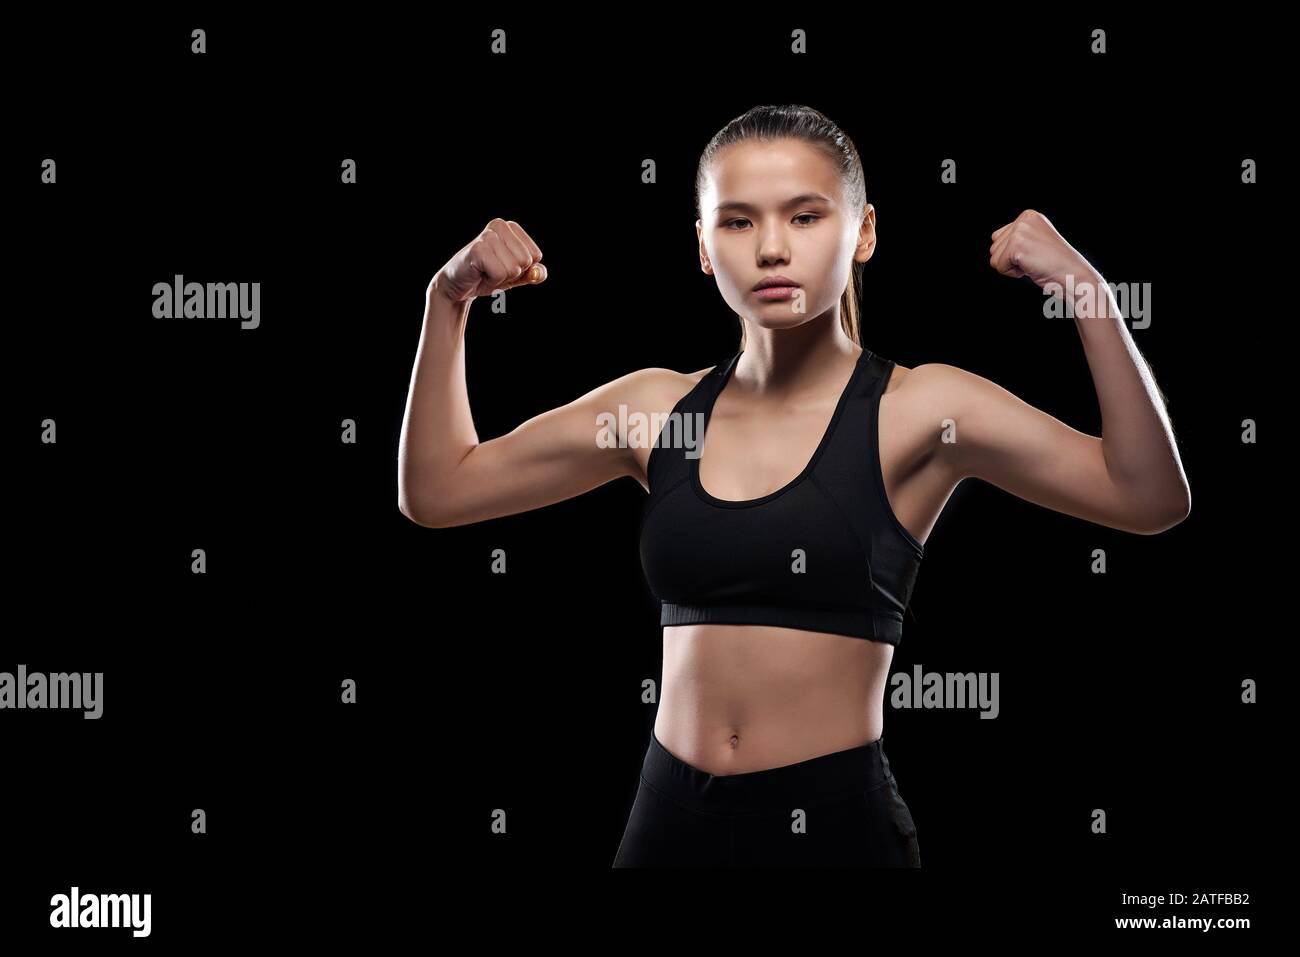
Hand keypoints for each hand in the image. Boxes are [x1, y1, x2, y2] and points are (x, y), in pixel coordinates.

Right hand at [432, 218, 546, 302]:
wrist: (458, 286)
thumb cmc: (488, 276)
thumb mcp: (516, 276)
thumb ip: (533, 273)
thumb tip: (538, 273)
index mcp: (511, 227)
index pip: (535, 256)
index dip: (522, 269)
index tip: (503, 266)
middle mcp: (500, 225)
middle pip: (526, 261)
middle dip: (511, 274)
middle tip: (492, 270)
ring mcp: (488, 236)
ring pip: (514, 269)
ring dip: (500, 278)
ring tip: (485, 271)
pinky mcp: (477, 249)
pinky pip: (500, 274)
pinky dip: (492, 281)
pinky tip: (479, 274)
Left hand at [989, 210, 1091, 288]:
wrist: (1071, 274)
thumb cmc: (1054, 263)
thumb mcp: (1034, 241)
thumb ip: (1015, 237)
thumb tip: (994, 245)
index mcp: (1028, 216)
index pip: (997, 238)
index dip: (1011, 253)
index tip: (1033, 253)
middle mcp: (1023, 220)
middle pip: (993, 248)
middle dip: (1010, 260)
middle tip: (1033, 259)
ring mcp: (1020, 232)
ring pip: (994, 258)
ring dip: (1011, 267)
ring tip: (1032, 262)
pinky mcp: (1017, 246)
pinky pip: (999, 267)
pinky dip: (1013, 273)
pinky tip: (1031, 267)